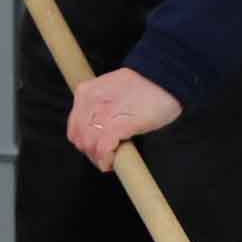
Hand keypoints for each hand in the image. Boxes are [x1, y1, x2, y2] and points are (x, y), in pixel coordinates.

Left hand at [65, 69, 181, 175]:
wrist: (167, 79)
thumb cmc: (146, 86)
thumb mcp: (113, 90)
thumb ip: (100, 105)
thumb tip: (97, 127)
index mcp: (86, 92)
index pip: (74, 126)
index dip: (84, 141)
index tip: (96, 148)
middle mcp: (89, 102)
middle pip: (79, 138)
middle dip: (91, 152)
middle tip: (105, 158)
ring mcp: (102, 114)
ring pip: (88, 146)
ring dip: (98, 158)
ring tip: (110, 160)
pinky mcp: (117, 125)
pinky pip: (102, 149)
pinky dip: (105, 160)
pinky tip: (112, 162)